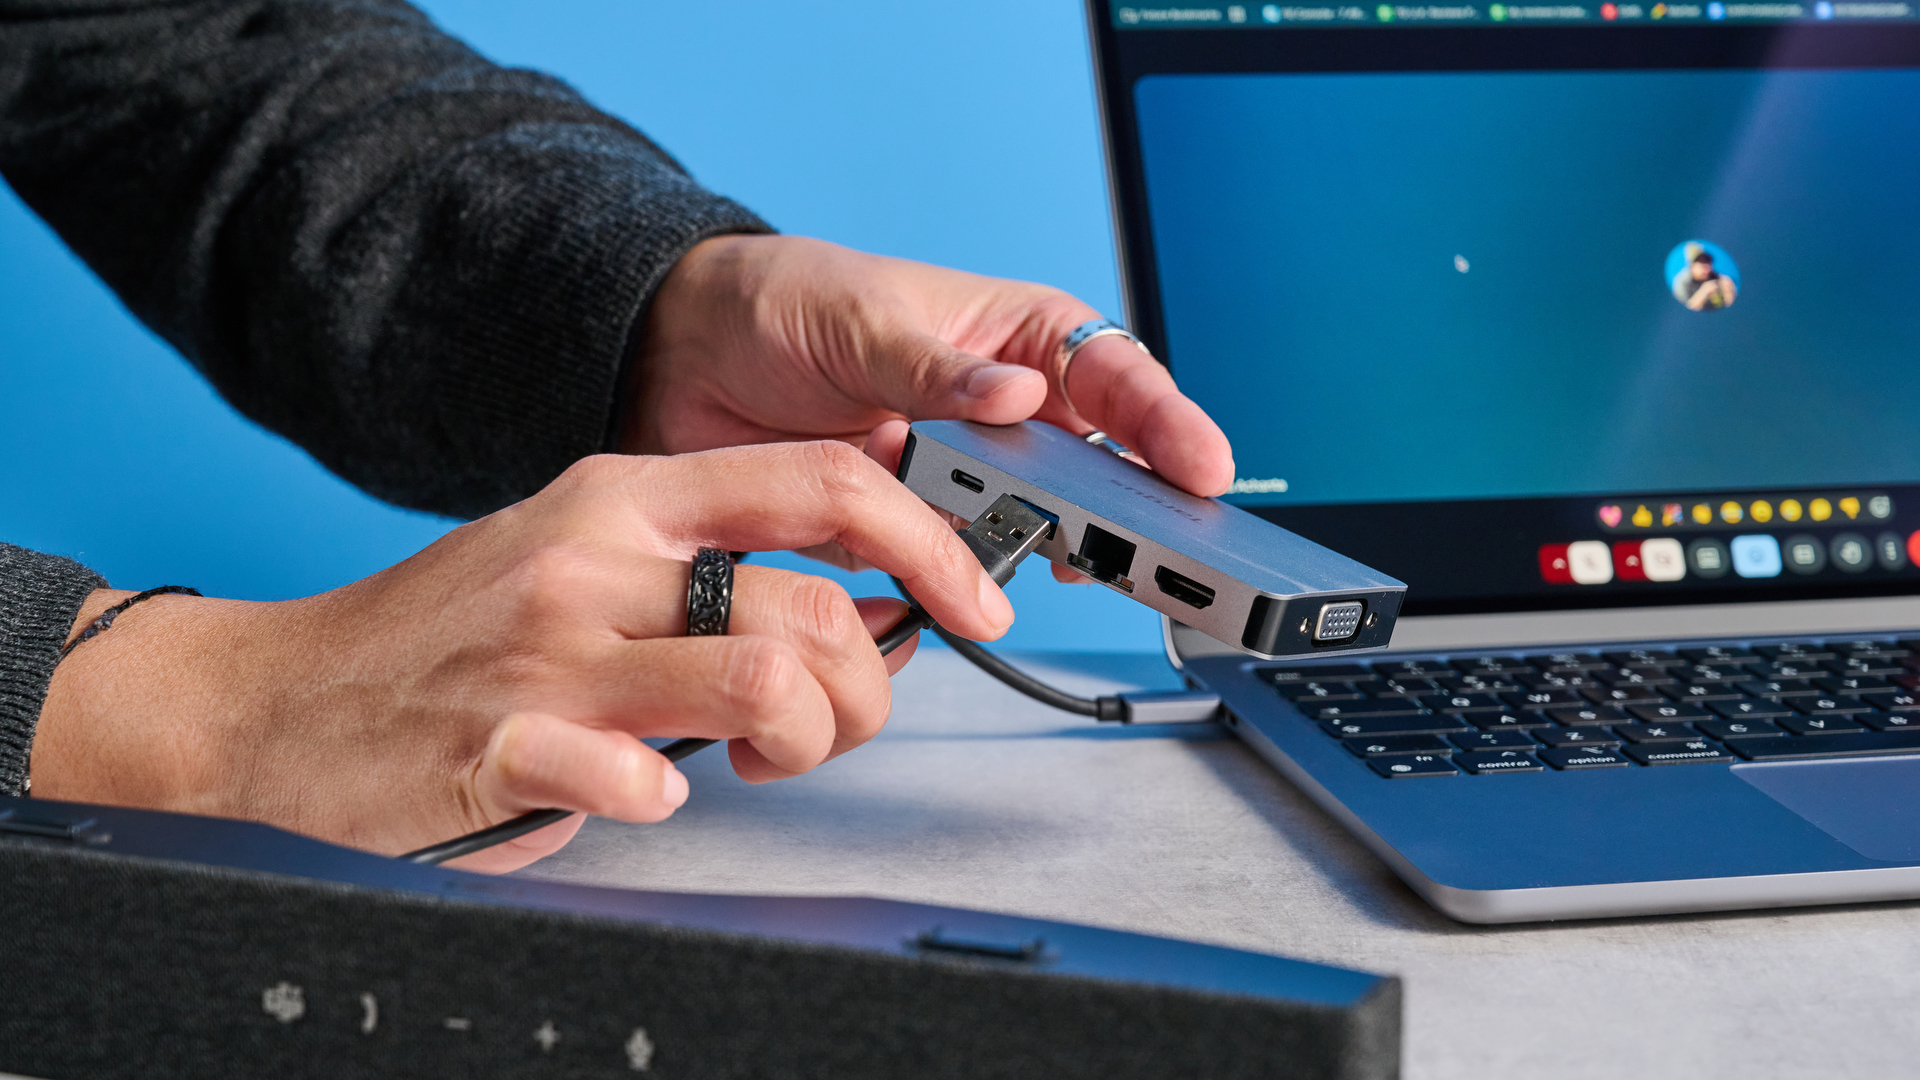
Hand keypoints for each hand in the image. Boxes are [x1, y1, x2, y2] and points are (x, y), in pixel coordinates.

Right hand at [32, 443, 1010, 871]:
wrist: (285, 694)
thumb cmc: (451, 632)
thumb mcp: (581, 553)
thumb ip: (704, 560)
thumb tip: (857, 599)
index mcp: (626, 496)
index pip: (826, 482)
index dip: (929, 542)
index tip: (975, 602)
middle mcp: (596, 556)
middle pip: (819, 602)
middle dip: (867, 687)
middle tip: (825, 725)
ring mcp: (549, 650)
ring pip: (765, 674)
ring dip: (800, 739)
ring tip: (753, 754)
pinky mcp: (502, 744)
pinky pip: (635, 775)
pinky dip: (668, 795)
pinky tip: (653, 789)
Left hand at [626, 235, 1234, 573]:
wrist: (679, 359)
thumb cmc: (782, 303)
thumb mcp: (862, 318)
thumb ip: (939, 367)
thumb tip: (1020, 394)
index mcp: (1017, 340)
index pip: (1115, 379)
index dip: (1166, 424)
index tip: (1199, 468)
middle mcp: (1002, 417)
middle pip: (1092, 472)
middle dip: (1122, 512)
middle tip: (1147, 551)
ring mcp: (956, 479)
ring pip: (1027, 533)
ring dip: (1033, 557)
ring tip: (1041, 574)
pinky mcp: (904, 531)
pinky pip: (949, 573)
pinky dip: (951, 591)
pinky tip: (950, 598)